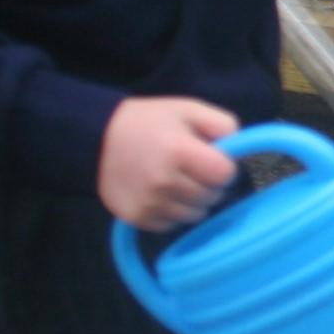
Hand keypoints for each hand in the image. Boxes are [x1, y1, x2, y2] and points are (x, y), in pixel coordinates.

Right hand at [100, 97, 237, 230]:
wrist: (95, 137)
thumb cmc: (148, 122)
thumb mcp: (188, 109)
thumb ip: (222, 125)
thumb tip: (239, 150)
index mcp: (180, 152)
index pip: (225, 175)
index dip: (222, 167)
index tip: (209, 158)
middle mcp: (164, 181)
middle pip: (212, 197)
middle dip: (208, 184)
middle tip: (189, 168)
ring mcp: (149, 202)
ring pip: (195, 215)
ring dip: (192, 201)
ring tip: (174, 180)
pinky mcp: (136, 217)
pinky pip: (172, 225)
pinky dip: (172, 213)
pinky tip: (160, 194)